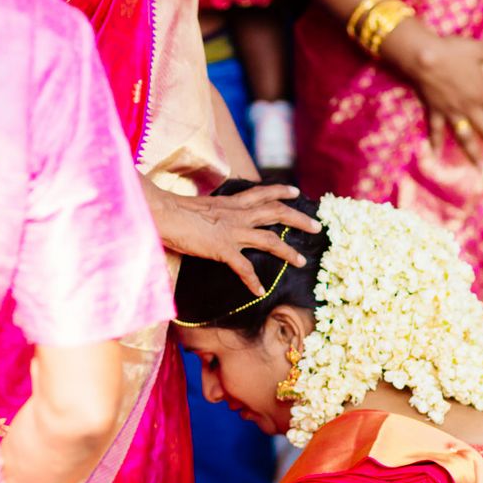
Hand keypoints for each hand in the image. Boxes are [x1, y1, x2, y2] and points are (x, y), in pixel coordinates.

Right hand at [149, 183, 321, 296]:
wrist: (164, 214)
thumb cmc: (176, 211)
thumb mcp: (202, 206)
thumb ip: (216, 211)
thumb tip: (218, 216)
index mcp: (232, 202)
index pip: (263, 192)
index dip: (281, 191)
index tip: (296, 192)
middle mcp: (238, 214)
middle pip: (277, 212)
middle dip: (299, 219)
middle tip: (317, 226)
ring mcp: (232, 231)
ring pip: (270, 240)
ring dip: (288, 251)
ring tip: (303, 261)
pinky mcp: (223, 249)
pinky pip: (244, 268)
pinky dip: (254, 281)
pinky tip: (260, 291)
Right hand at [386, 20, 482, 164]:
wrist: (423, 57)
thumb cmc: (453, 51)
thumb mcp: (481, 49)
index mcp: (482, 93)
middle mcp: (469, 107)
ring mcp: (451, 112)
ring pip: (464, 137)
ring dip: (473, 153)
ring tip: (480, 168)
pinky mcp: (434, 112)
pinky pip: (435, 130)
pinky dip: (435, 142)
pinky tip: (436, 155)